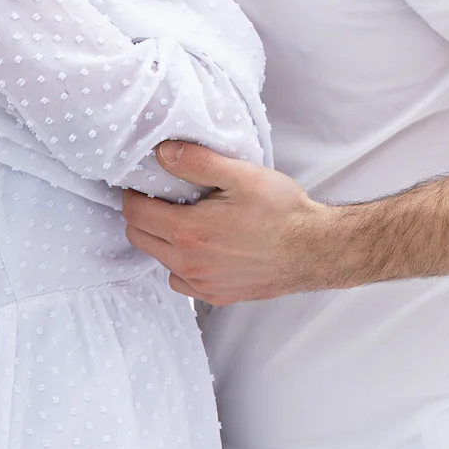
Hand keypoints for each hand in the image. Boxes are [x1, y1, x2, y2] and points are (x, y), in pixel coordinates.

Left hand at [122, 141, 340, 303]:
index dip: (134, 193)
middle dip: (143, 216)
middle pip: (139, 238)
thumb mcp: (241, 175)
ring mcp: (201, 284)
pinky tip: (204, 248)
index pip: (134, 212)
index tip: (145, 183)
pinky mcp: (216, 296)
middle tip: (164, 198)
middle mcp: (188, 264)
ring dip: (163, 240)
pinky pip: (182, 280)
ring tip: (187, 221)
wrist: (314, 250)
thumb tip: (162, 153)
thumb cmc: (282, 211)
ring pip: (160, 260)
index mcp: (188, 232)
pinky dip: (182, 263)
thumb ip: (197, 162)